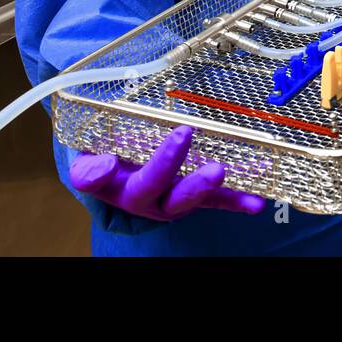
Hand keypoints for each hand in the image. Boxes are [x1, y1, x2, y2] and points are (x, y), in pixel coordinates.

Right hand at [69, 125, 264, 220]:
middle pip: (175, 198)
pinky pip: (217, 199)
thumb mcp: (84, 161)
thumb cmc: (97, 156)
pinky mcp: (193, 195)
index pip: (143, 181)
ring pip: (198, 200)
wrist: (107, 164)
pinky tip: (257, 202)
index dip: (158, 163)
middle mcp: (152, 200)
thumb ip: (89, 170)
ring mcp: (175, 199)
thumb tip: (104, 167)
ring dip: (223, 195)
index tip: (170, 138)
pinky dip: (237, 200)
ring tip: (249, 193)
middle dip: (197, 186)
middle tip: (217, 169)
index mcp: (126, 191)